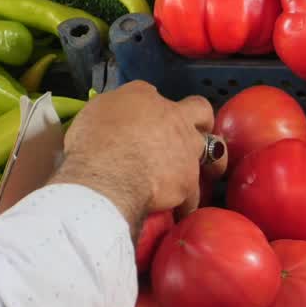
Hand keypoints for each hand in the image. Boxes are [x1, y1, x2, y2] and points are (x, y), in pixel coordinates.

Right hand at [50, 81, 214, 232]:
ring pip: (213, 154)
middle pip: (200, 111)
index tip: (149, 121)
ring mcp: (187, 149)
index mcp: (144, 97)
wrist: (106, 178)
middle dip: (202, 121)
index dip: (154, 109)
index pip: (155, 95)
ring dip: (209, 164)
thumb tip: (117, 117)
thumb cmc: (91, 144)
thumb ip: (113, 111)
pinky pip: (194, 195)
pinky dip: (187, 203)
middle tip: (193, 135)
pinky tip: (179, 210)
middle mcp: (173, 117)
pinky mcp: (189, 181)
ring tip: (200, 175)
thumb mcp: (94, 112)